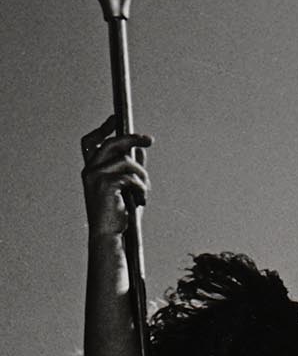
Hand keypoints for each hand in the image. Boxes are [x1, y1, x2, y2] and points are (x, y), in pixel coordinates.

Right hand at [81, 117, 151, 237]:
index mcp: (90, 170)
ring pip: (127, 162)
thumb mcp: (126, 188)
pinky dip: (141, 188)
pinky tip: (142, 201)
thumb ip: (131, 168)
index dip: (103, 129)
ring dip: (142, 177)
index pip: (90, 142)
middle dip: (132, 139)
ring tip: (145, 192)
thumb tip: (139, 150)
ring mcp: (94, 176)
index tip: (116, 119)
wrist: (108, 236)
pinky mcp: (104, 184)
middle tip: (149, 140)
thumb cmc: (117, 215)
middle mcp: (89, 170)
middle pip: (112, 143)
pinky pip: (131, 177)